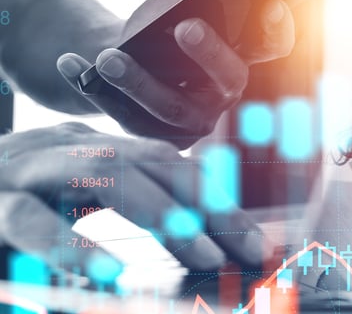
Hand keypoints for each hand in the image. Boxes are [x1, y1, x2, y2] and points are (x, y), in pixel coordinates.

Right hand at [0, 123, 271, 276]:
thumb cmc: (15, 202)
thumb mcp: (75, 198)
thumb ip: (128, 205)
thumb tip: (199, 242)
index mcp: (96, 148)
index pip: (170, 165)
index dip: (216, 198)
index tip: (253, 240)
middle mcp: (70, 150)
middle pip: (151, 164)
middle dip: (204, 205)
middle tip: (242, 250)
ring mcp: (30, 173)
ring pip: (104, 177)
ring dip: (159, 213)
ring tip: (199, 251)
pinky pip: (35, 224)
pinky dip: (75, 249)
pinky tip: (111, 277)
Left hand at [56, 0, 294, 147]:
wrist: (122, 57)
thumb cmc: (161, 24)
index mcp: (242, 55)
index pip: (273, 44)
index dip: (279, 28)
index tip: (270, 4)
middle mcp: (225, 93)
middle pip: (230, 80)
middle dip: (210, 53)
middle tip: (185, 26)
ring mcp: (194, 121)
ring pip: (170, 108)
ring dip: (138, 82)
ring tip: (108, 57)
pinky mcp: (157, 137)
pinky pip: (126, 119)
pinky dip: (94, 90)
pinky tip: (68, 63)